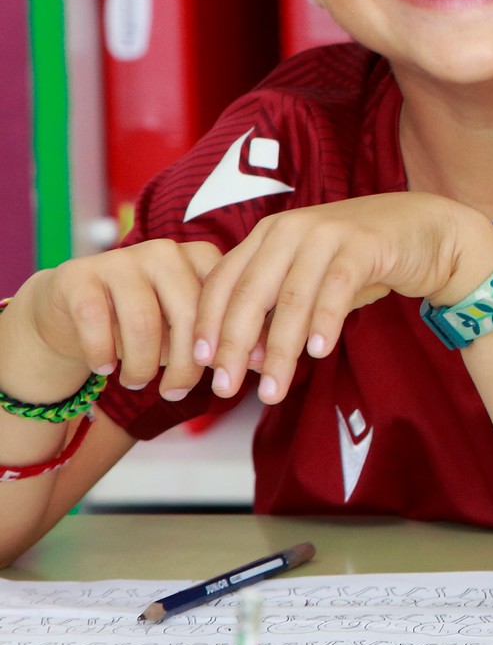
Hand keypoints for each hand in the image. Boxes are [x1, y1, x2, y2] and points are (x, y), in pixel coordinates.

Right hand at [15, 240, 221, 397]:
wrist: (75, 312)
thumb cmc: (149, 325)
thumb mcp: (188, 329)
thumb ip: (226, 340)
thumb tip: (265, 366)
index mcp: (202, 258)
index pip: (225, 303)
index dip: (228, 346)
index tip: (226, 378)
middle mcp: (165, 252)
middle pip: (189, 314)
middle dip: (186, 364)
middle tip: (175, 392)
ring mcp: (121, 260)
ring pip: (144, 322)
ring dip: (142, 365)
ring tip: (138, 383)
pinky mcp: (79, 275)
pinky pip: (96, 320)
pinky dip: (102, 352)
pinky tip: (104, 368)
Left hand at [193, 193, 492, 404]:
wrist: (429, 231)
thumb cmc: (364, 261)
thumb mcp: (313, 282)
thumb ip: (279, 313)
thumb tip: (247, 360)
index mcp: (268, 235)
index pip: (223, 282)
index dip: (208, 325)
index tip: (201, 367)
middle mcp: (290, 228)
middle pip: (249, 293)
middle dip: (234, 346)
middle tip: (225, 389)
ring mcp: (327, 233)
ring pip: (291, 298)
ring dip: (279, 350)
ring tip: (274, 391)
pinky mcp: (364, 244)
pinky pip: (336, 289)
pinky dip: (324, 323)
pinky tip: (319, 353)